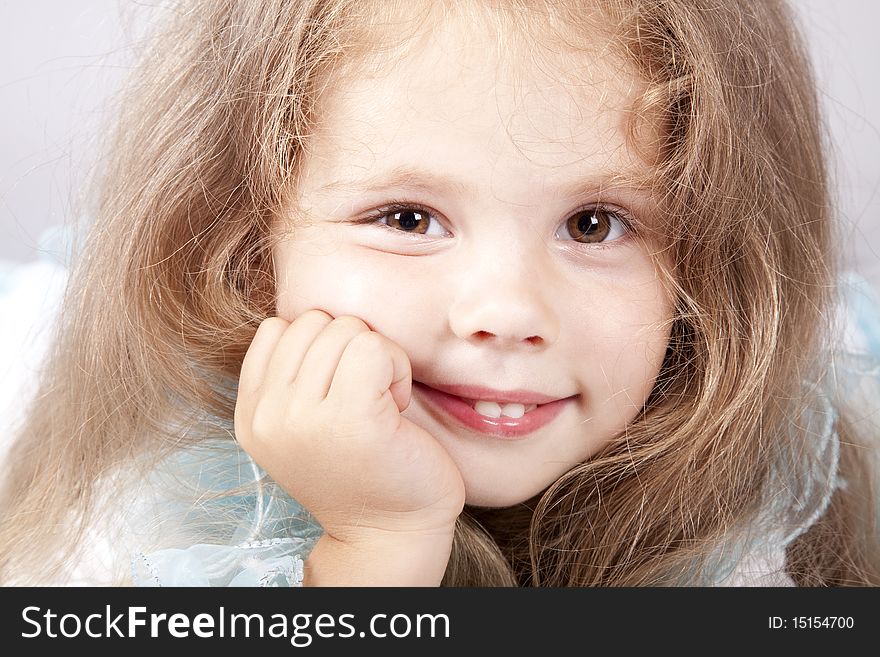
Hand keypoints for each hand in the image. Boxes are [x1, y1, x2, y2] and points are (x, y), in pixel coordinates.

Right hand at [234, 310, 465, 550]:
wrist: (390, 533)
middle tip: (366, 398)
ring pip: (347, 328)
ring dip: (377, 358)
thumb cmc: (362, 470)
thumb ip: (291, 376)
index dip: (319, 345)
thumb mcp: (303, 425)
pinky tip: (396, 406)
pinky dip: (397, 366)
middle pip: (313, 321)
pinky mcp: (351, 418)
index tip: (337, 388)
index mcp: (250, 414)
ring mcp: (304, 417)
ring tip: (381, 405)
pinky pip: (375, 347)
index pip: (276, 329)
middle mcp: (268, 416)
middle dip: (350, 348)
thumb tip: (312, 317)